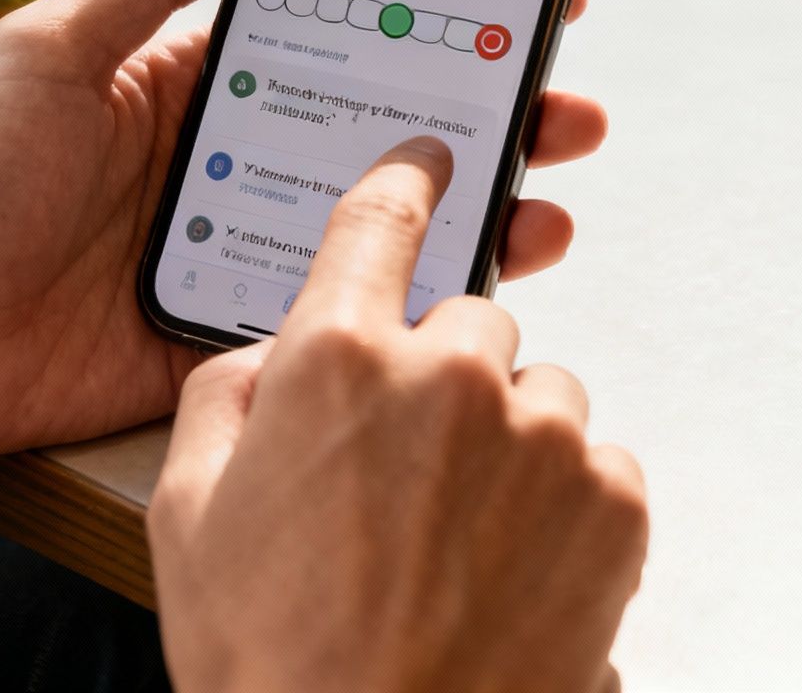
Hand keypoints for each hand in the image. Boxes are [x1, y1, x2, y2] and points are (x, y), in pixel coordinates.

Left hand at [0, 0, 609, 502]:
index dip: (422, 0)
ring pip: (389, 212)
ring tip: (553, 174)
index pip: (335, 26)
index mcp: (194, 81)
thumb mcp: (51, 48)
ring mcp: (247, 244)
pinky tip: (493, 268)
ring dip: (479, 190)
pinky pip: (351, 304)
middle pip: (384, 119)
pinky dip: (427, 288)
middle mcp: (236, 156)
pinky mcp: (244, 326)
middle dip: (482, 99)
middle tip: (563, 90)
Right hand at [150, 139, 647, 692]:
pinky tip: (507, 568)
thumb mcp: (187, 516)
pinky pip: (595, 461)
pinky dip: (562, 502)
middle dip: (442, 377)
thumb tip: (273, 356)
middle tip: (403, 472)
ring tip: (456, 539)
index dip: (407, 182)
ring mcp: (543, 436)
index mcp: (336, 360)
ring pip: (538, 393)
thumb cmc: (274, 658)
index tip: (435, 159)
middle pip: (468, 321)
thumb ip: (225, 397)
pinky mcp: (614, 501)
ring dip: (506, 441)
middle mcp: (450, 376)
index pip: (381, 222)